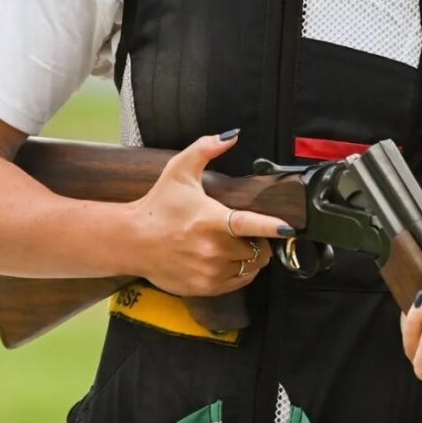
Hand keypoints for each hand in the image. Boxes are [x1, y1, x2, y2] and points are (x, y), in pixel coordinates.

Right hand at [129, 131, 292, 296]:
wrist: (132, 241)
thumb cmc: (158, 204)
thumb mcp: (179, 170)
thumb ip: (206, 148)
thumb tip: (232, 135)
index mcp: (210, 220)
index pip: (249, 224)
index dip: (271, 227)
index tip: (288, 228)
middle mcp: (212, 249)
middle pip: (256, 249)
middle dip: (259, 240)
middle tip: (248, 232)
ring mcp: (209, 271)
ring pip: (250, 268)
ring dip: (251, 257)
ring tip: (239, 244)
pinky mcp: (204, 287)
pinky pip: (238, 283)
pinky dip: (241, 272)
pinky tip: (230, 259)